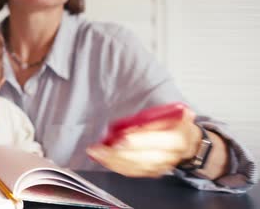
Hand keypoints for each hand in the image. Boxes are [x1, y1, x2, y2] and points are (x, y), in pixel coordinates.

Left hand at [87, 108, 201, 177]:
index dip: (136, 142)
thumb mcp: (166, 114)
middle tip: (98, 149)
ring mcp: (161, 167)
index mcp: (176, 138)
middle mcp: (169, 156)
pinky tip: (105, 160)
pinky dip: (117, 166)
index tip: (118, 140)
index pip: (155, 142)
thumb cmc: (175, 124)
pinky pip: (134, 172)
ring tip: (97, 154)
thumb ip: (148, 120)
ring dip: (113, 162)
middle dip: (116, 154)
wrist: (189, 141)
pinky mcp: (154, 172)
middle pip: (141, 158)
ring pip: (135, 167)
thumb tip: (126, 125)